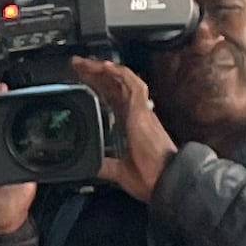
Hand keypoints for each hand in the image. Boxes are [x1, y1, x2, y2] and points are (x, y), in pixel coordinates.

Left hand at [70, 57, 172, 202]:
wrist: (166, 183)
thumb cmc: (151, 179)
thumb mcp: (119, 171)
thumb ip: (106, 165)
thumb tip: (93, 166)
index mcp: (132, 126)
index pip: (113, 99)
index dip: (99, 88)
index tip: (83, 80)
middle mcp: (138, 115)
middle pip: (115, 86)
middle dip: (96, 75)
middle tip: (78, 65)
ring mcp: (142, 111)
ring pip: (122, 81)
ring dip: (103, 70)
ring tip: (86, 62)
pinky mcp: (143, 111)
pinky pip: (133, 84)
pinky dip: (119, 73)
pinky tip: (105, 67)